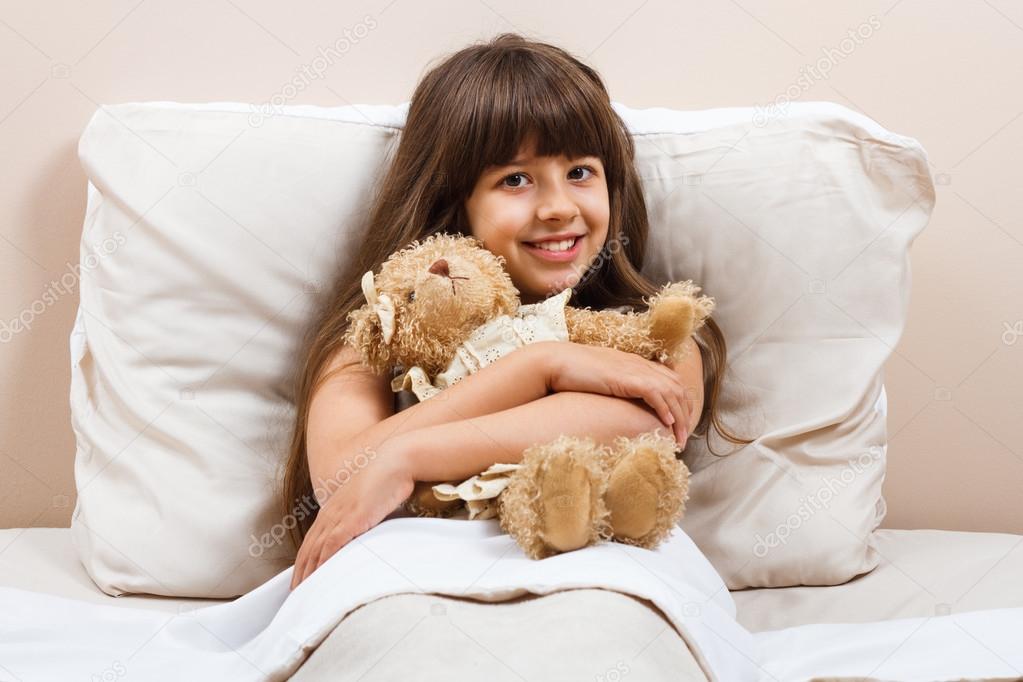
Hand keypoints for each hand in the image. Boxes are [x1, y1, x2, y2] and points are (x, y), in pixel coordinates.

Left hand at [290, 442, 414, 590]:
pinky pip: (331, 544)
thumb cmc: (387, 479)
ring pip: (316, 549)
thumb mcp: (370, 500)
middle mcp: (332, 512)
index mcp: (334, 507)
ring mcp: (340, 515)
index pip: (313, 539)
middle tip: (295, 592)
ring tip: (303, 591)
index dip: (305, 559)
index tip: (301, 576)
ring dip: (308, 571)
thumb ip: (363, 516)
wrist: (396, 462)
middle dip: (300, 571)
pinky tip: (319, 575)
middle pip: (309, 547)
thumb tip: (365, 531)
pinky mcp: (352, 519)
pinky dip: (323, 561)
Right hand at [536, 341, 696, 446]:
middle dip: (685, 414)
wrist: (555, 361)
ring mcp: (634, 369)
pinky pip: (655, 393)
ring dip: (679, 418)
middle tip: (684, 439)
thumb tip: (622, 409)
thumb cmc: (573, 374)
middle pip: (677, 387)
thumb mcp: (603, 381)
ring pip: (671, 392)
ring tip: (679, 439)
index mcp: (636, 364)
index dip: (681, 403)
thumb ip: (618, 389)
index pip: (671, 381)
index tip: (680, 425)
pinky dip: (664, 408)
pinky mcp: (626, 377)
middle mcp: (640, 364)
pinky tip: (667, 424)